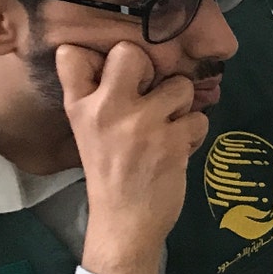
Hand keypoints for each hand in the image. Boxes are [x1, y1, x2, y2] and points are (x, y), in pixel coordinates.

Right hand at [59, 43, 207, 273]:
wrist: (124, 221)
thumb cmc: (110, 172)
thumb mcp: (89, 131)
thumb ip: (101, 97)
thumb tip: (137, 60)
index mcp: (79, 107)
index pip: (72, 54)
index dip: (102, 56)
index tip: (114, 72)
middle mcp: (106, 109)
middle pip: (131, 52)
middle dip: (151, 67)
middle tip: (152, 92)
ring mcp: (141, 123)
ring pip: (180, 84)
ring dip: (182, 104)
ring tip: (168, 127)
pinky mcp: (172, 141)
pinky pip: (200, 117)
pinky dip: (195, 132)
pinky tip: (179, 148)